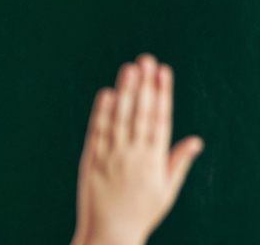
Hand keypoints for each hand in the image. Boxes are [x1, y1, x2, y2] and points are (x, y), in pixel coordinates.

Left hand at [73, 55, 203, 244]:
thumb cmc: (142, 212)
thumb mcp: (166, 189)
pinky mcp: (91, 160)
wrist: (110, 232)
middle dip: (145, 85)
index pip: (160, 119)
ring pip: (119, 118)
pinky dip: (101, 113)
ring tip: (129, 68)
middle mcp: (133, 154)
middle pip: (140, 113)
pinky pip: (97, 132)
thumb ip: (177, 162)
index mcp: (154, 160)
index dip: (162, 94)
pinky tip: (106, 94)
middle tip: (146, 59)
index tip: (164, 72)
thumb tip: (195, 141)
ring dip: (125, 92)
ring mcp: (111, 156)